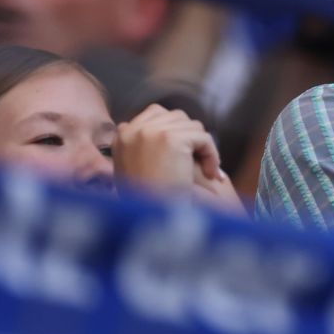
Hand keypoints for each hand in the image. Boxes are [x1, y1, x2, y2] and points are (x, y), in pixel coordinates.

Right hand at [114, 104, 239, 212]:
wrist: (151, 220)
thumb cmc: (146, 205)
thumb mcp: (130, 172)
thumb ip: (138, 149)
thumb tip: (143, 129)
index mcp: (122, 136)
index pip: (155, 114)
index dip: (175, 131)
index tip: (185, 154)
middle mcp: (133, 129)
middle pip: (176, 117)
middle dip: (191, 137)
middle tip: (199, 161)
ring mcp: (152, 132)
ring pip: (192, 126)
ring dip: (202, 147)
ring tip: (206, 170)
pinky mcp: (173, 139)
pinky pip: (203, 137)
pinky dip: (212, 155)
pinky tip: (211, 174)